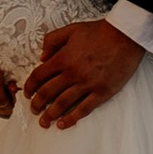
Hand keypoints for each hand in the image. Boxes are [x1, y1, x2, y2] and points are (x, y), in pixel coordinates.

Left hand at [24, 18, 146, 129]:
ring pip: (63, 104)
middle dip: (37, 104)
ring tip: (44, 122)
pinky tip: (63, 124)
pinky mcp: (102, 92)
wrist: (125, 37)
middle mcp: (73, 73)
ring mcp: (87, 84)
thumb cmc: (100, 32)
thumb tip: (42, 57)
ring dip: (51, 115)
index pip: (39, 76)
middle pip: (47, 93)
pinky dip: (72, 118)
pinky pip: (84, 109)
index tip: (27, 94)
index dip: (30, 87)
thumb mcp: (71, 29)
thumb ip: (52, 40)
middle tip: (34, 110)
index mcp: (63, 58)